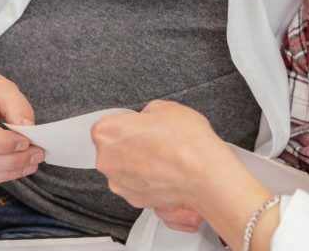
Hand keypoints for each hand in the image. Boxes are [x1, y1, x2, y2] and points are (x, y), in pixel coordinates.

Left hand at [93, 100, 275, 249]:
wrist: (203, 174)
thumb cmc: (185, 139)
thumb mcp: (166, 107)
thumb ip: (147, 113)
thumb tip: (146, 120)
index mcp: (109, 133)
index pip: (105, 125)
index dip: (125, 123)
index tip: (138, 124)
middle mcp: (108, 161)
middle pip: (112, 149)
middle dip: (129, 143)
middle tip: (154, 138)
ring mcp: (120, 184)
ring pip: (124, 167)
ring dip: (138, 162)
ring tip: (164, 155)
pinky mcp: (134, 200)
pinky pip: (136, 184)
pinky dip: (147, 178)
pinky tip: (166, 171)